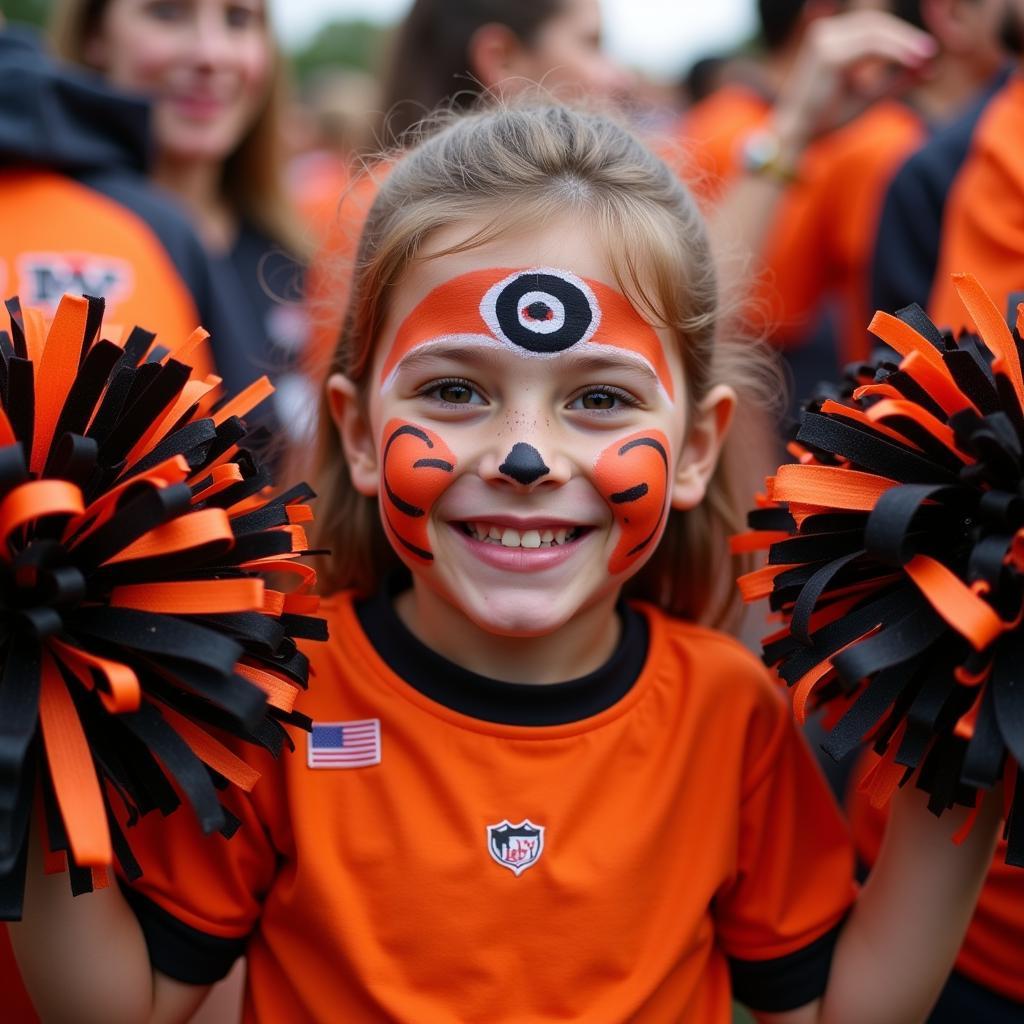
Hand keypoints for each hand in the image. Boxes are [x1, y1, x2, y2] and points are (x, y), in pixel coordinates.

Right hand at [771, 10, 936, 162]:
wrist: (796, 135)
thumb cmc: (827, 118)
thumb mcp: (867, 95)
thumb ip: (895, 80)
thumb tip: (929, 69)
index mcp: (830, 39)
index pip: (873, 28)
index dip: (901, 38)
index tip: (926, 55)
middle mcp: (825, 33)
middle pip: (877, 24)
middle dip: (906, 38)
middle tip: (930, 54)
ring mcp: (825, 40)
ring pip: (876, 31)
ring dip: (904, 43)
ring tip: (925, 58)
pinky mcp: (829, 54)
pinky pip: (871, 46)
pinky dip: (895, 52)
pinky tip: (912, 61)